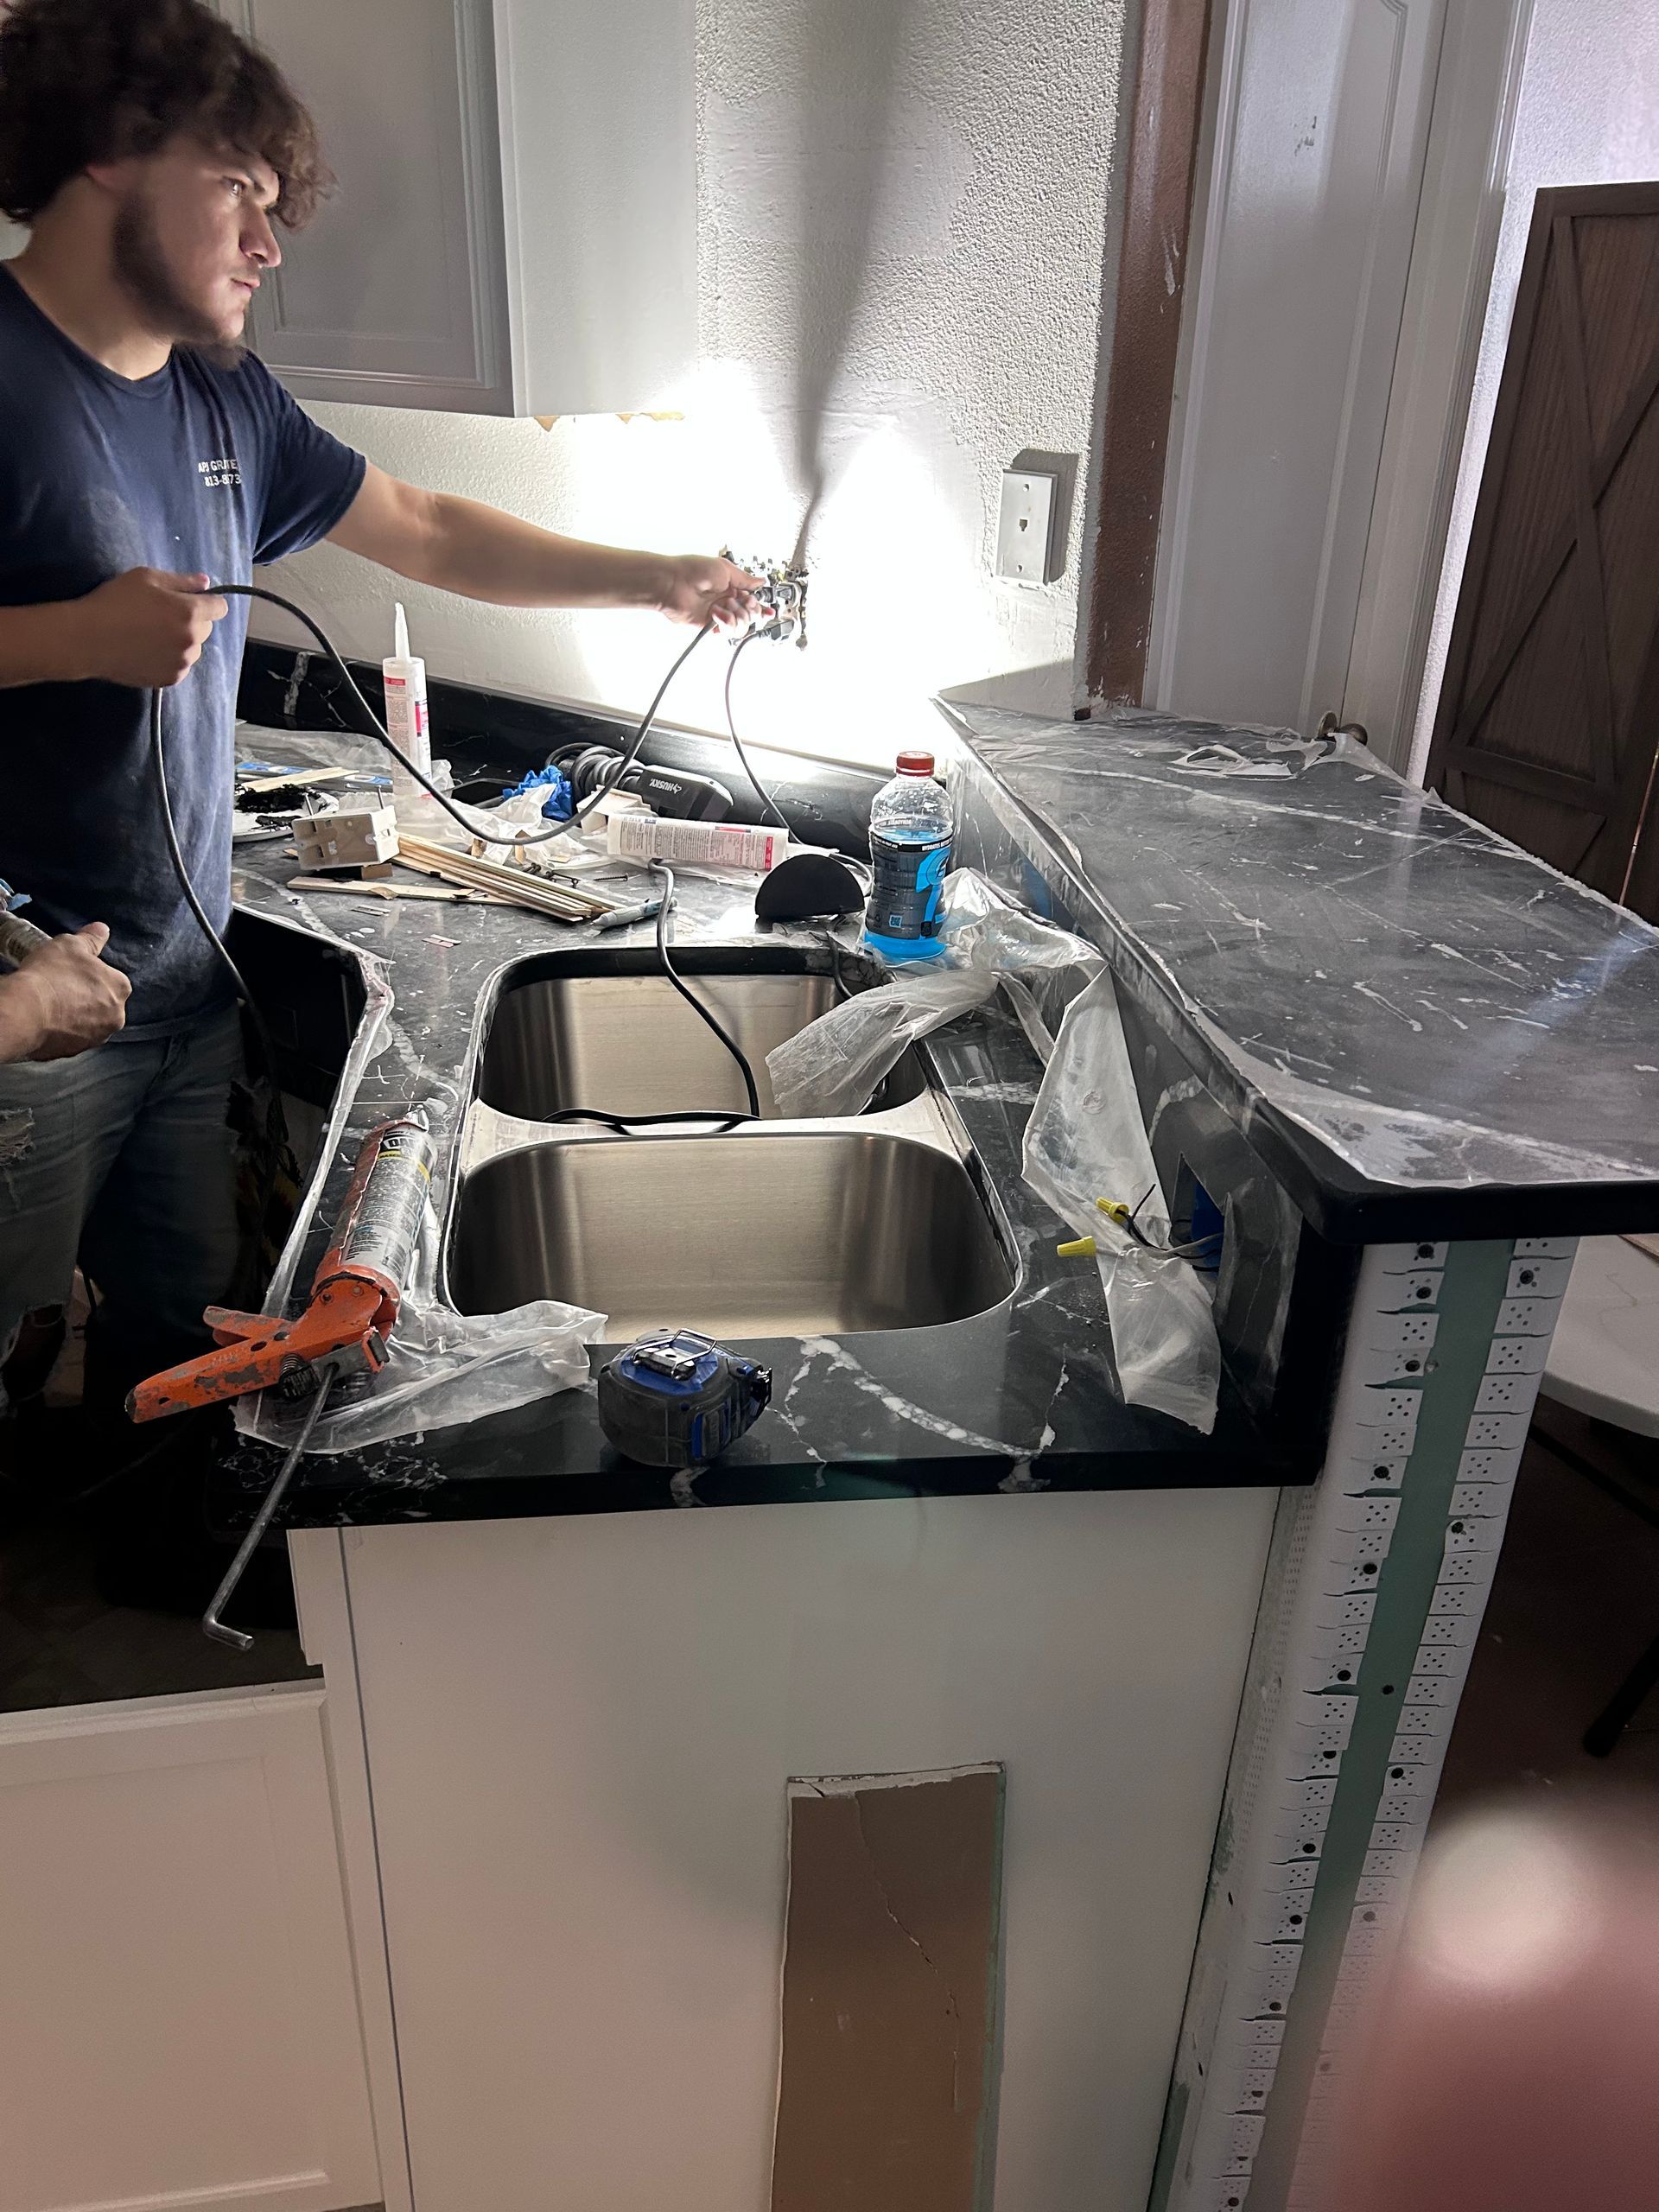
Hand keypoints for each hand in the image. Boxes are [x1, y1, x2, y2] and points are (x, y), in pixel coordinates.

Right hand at [8, 924, 130, 1060]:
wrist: (26, 1011)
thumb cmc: (52, 974)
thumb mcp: (71, 944)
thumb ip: (90, 938)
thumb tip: (102, 930)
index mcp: (121, 989)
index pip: (112, 978)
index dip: (91, 973)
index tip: (72, 971)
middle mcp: (115, 1017)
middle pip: (102, 1002)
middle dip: (85, 995)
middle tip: (61, 986)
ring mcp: (95, 1038)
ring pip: (87, 1022)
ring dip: (74, 1014)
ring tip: (51, 1003)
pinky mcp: (73, 1052)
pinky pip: (70, 1037)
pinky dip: (61, 1029)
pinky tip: (46, 1019)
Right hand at [72, 569, 228, 687]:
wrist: (87, 639)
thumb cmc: (114, 601)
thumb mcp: (146, 578)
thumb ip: (181, 581)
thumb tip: (206, 583)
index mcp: (190, 612)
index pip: (219, 607)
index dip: (207, 602)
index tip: (191, 600)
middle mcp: (193, 640)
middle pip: (206, 628)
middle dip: (193, 621)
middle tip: (162, 616)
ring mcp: (182, 663)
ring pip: (194, 649)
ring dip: (182, 641)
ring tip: (152, 635)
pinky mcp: (170, 679)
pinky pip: (180, 666)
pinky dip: (171, 659)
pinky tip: (148, 651)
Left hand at [655, 554, 763, 631]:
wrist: (673, 584)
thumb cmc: (693, 570)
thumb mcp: (726, 569)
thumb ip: (745, 579)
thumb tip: (760, 581)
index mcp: (731, 586)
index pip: (752, 600)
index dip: (761, 606)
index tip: (767, 609)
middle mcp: (726, 600)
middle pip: (750, 615)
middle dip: (749, 609)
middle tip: (742, 601)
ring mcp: (719, 613)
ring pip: (742, 625)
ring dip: (737, 616)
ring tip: (724, 606)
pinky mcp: (710, 625)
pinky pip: (728, 631)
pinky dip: (726, 623)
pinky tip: (717, 614)